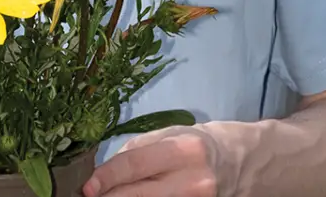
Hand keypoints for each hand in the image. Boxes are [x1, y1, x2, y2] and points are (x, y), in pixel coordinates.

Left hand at [82, 125, 231, 196]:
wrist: (238, 163)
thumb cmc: (196, 145)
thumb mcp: (169, 135)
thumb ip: (136, 151)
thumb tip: (103, 173)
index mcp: (184, 151)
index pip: (135, 165)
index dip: (107, 178)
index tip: (87, 188)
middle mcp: (193, 181)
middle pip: (138, 196)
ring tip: (108, 196)